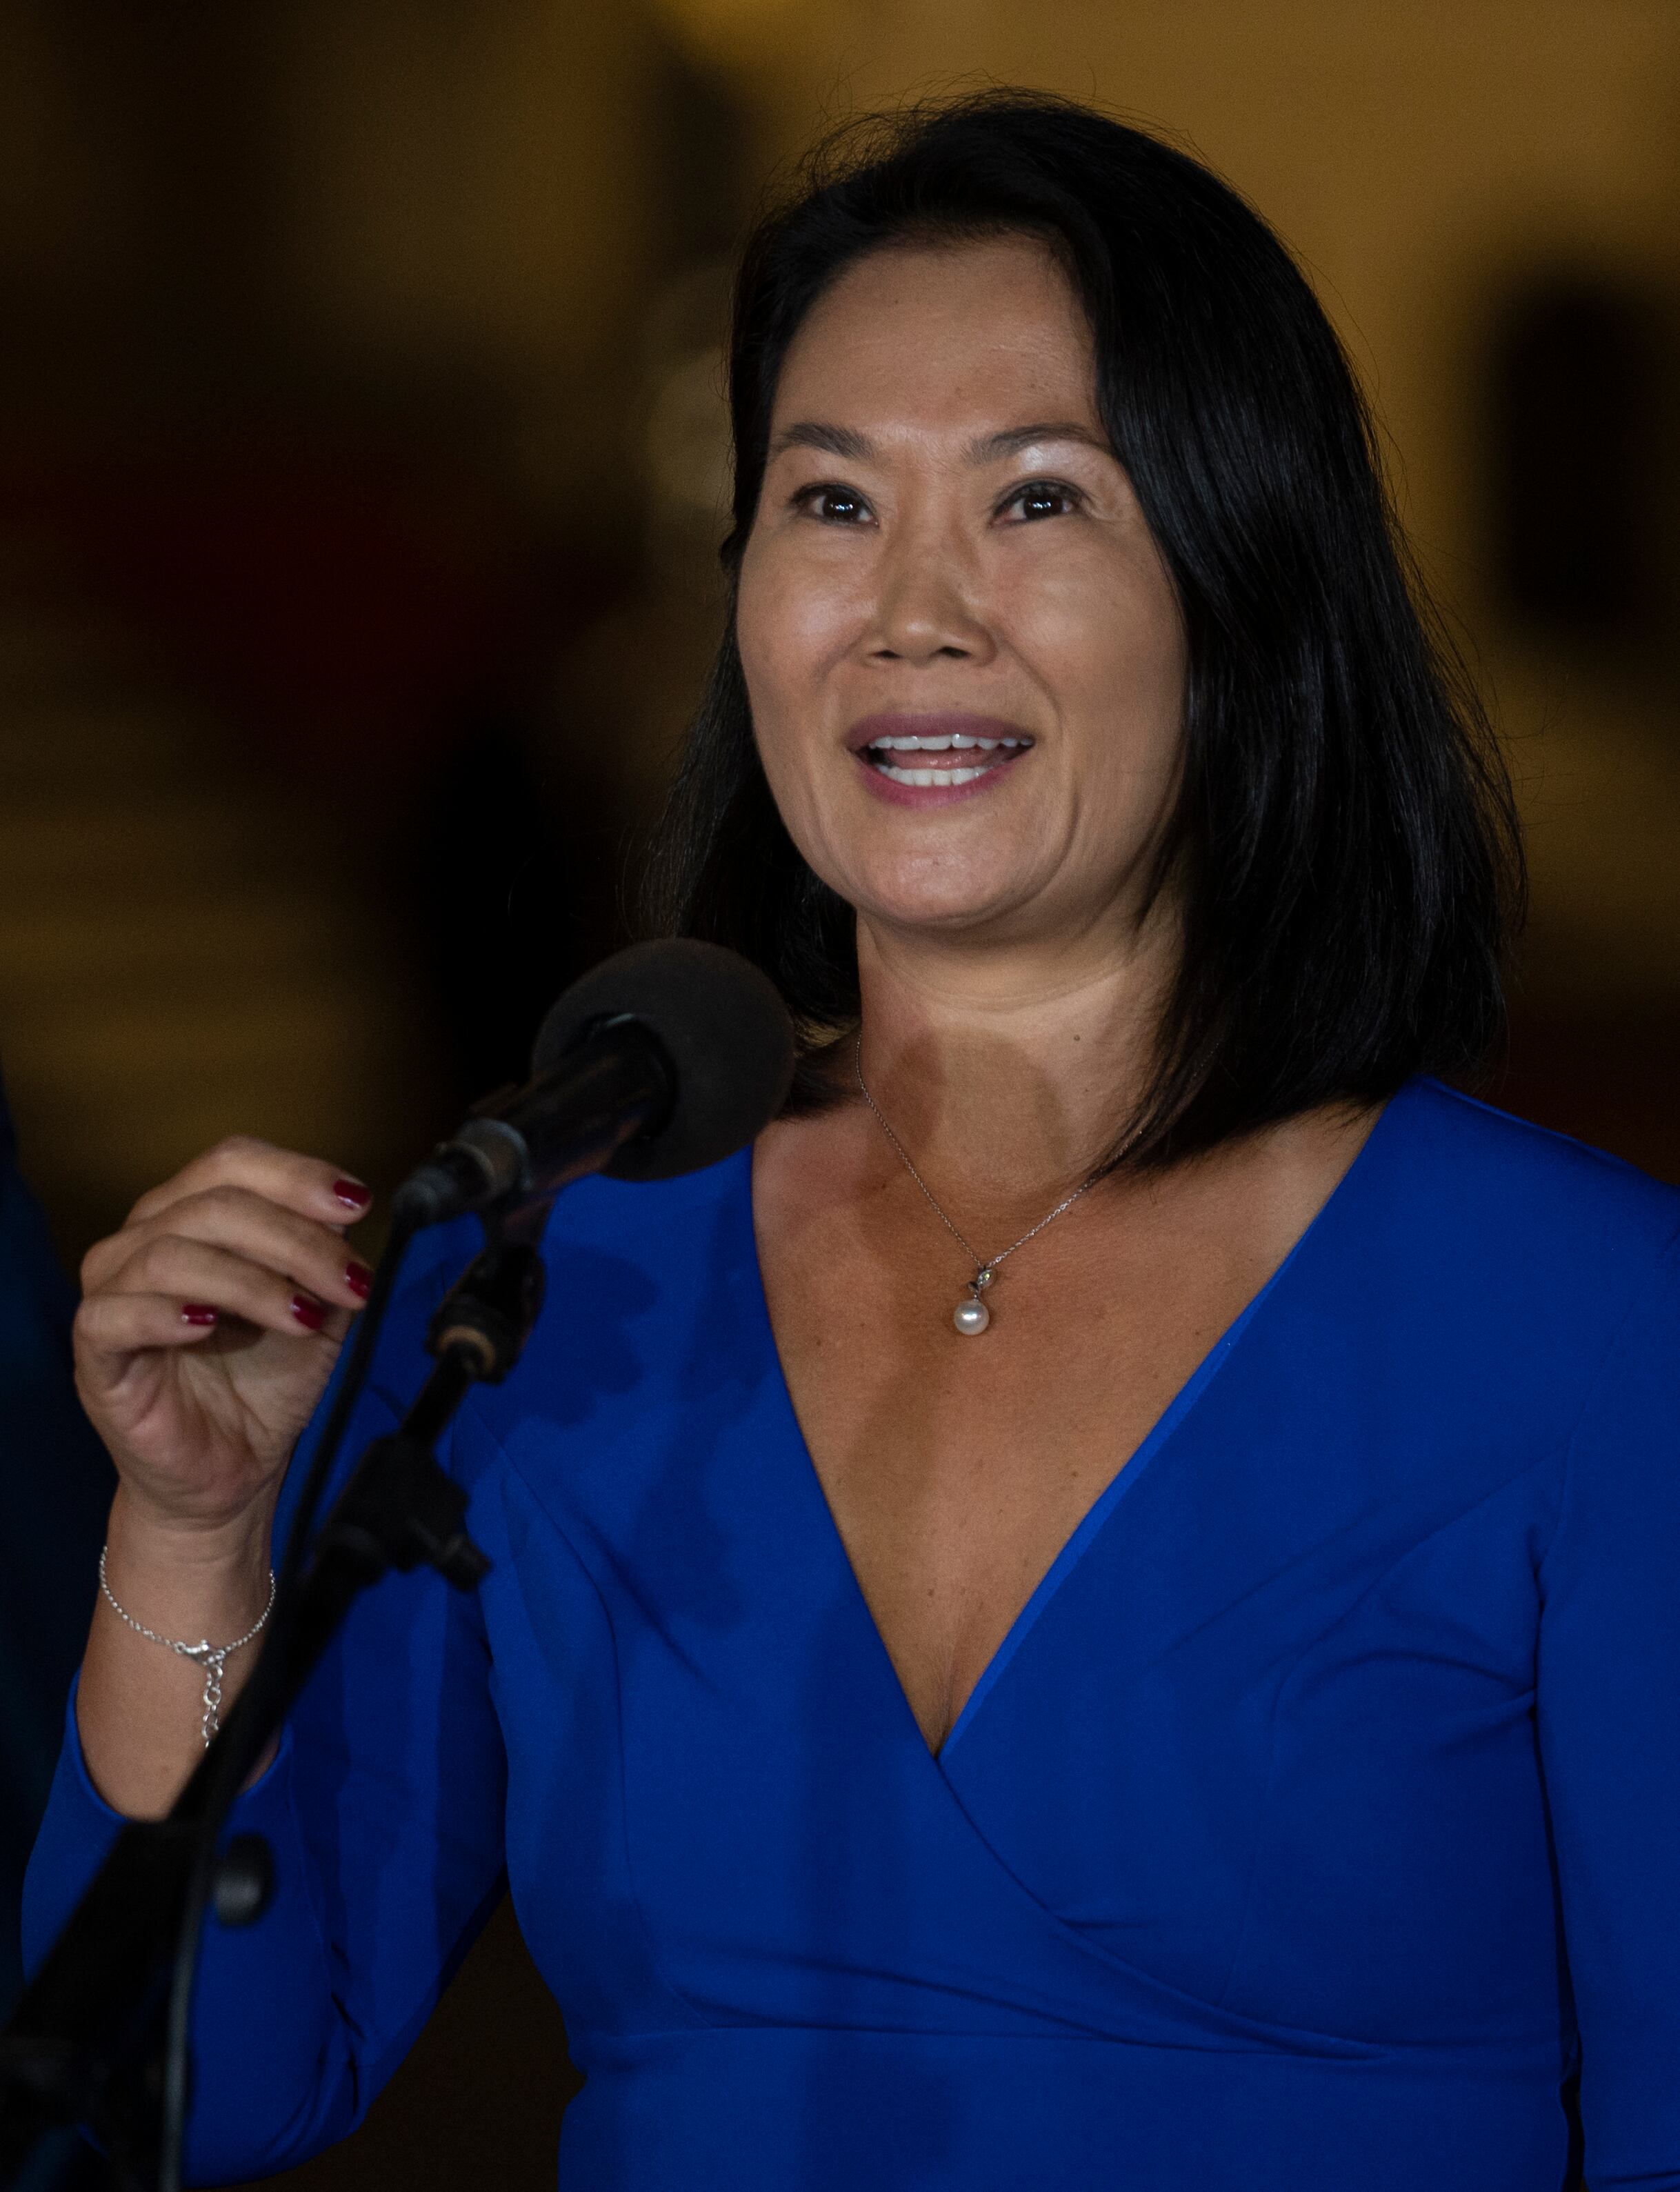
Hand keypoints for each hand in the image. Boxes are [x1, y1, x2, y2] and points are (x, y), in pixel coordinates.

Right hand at [75, 1138, 375, 1539]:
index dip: (297, 1176)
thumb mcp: (317, 1309)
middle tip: (346, 1283)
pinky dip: (166, 1314)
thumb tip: (347, 1214)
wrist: (236, 1469)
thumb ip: (326, 1258)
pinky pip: (112, 1315)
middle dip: (294, 1239)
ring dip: (251, 1281)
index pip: (233, 1162)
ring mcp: (113, 1294)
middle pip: (214, 1203)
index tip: (357, 1206)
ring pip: (170, 1253)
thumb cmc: (265, 1381)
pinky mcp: (96, 1354)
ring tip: (303, 1317)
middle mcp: (144, 1240)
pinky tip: (211, 1327)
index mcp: (192, 1214)